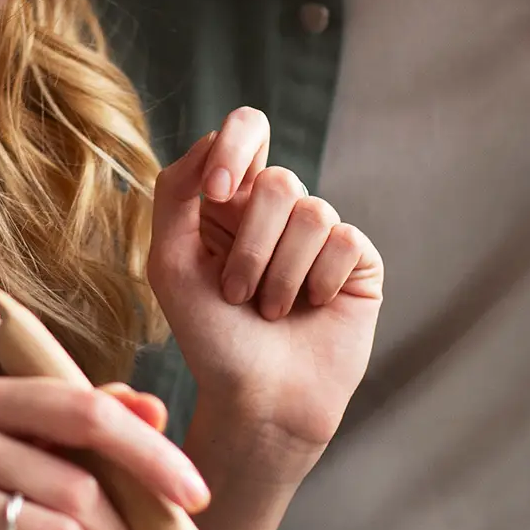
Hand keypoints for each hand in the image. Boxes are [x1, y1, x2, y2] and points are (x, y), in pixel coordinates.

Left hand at [147, 107, 382, 479]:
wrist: (259, 401)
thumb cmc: (210, 338)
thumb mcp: (171, 264)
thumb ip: (176, 194)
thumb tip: (212, 139)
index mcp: (232, 200)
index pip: (247, 128)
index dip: (236, 148)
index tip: (218, 191)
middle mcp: (279, 210)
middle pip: (279, 181)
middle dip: (251, 246)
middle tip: (237, 294)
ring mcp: (321, 233)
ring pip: (312, 212)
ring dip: (281, 274)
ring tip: (271, 311)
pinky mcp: (358, 259)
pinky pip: (345, 240)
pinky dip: (319, 282)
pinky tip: (312, 309)